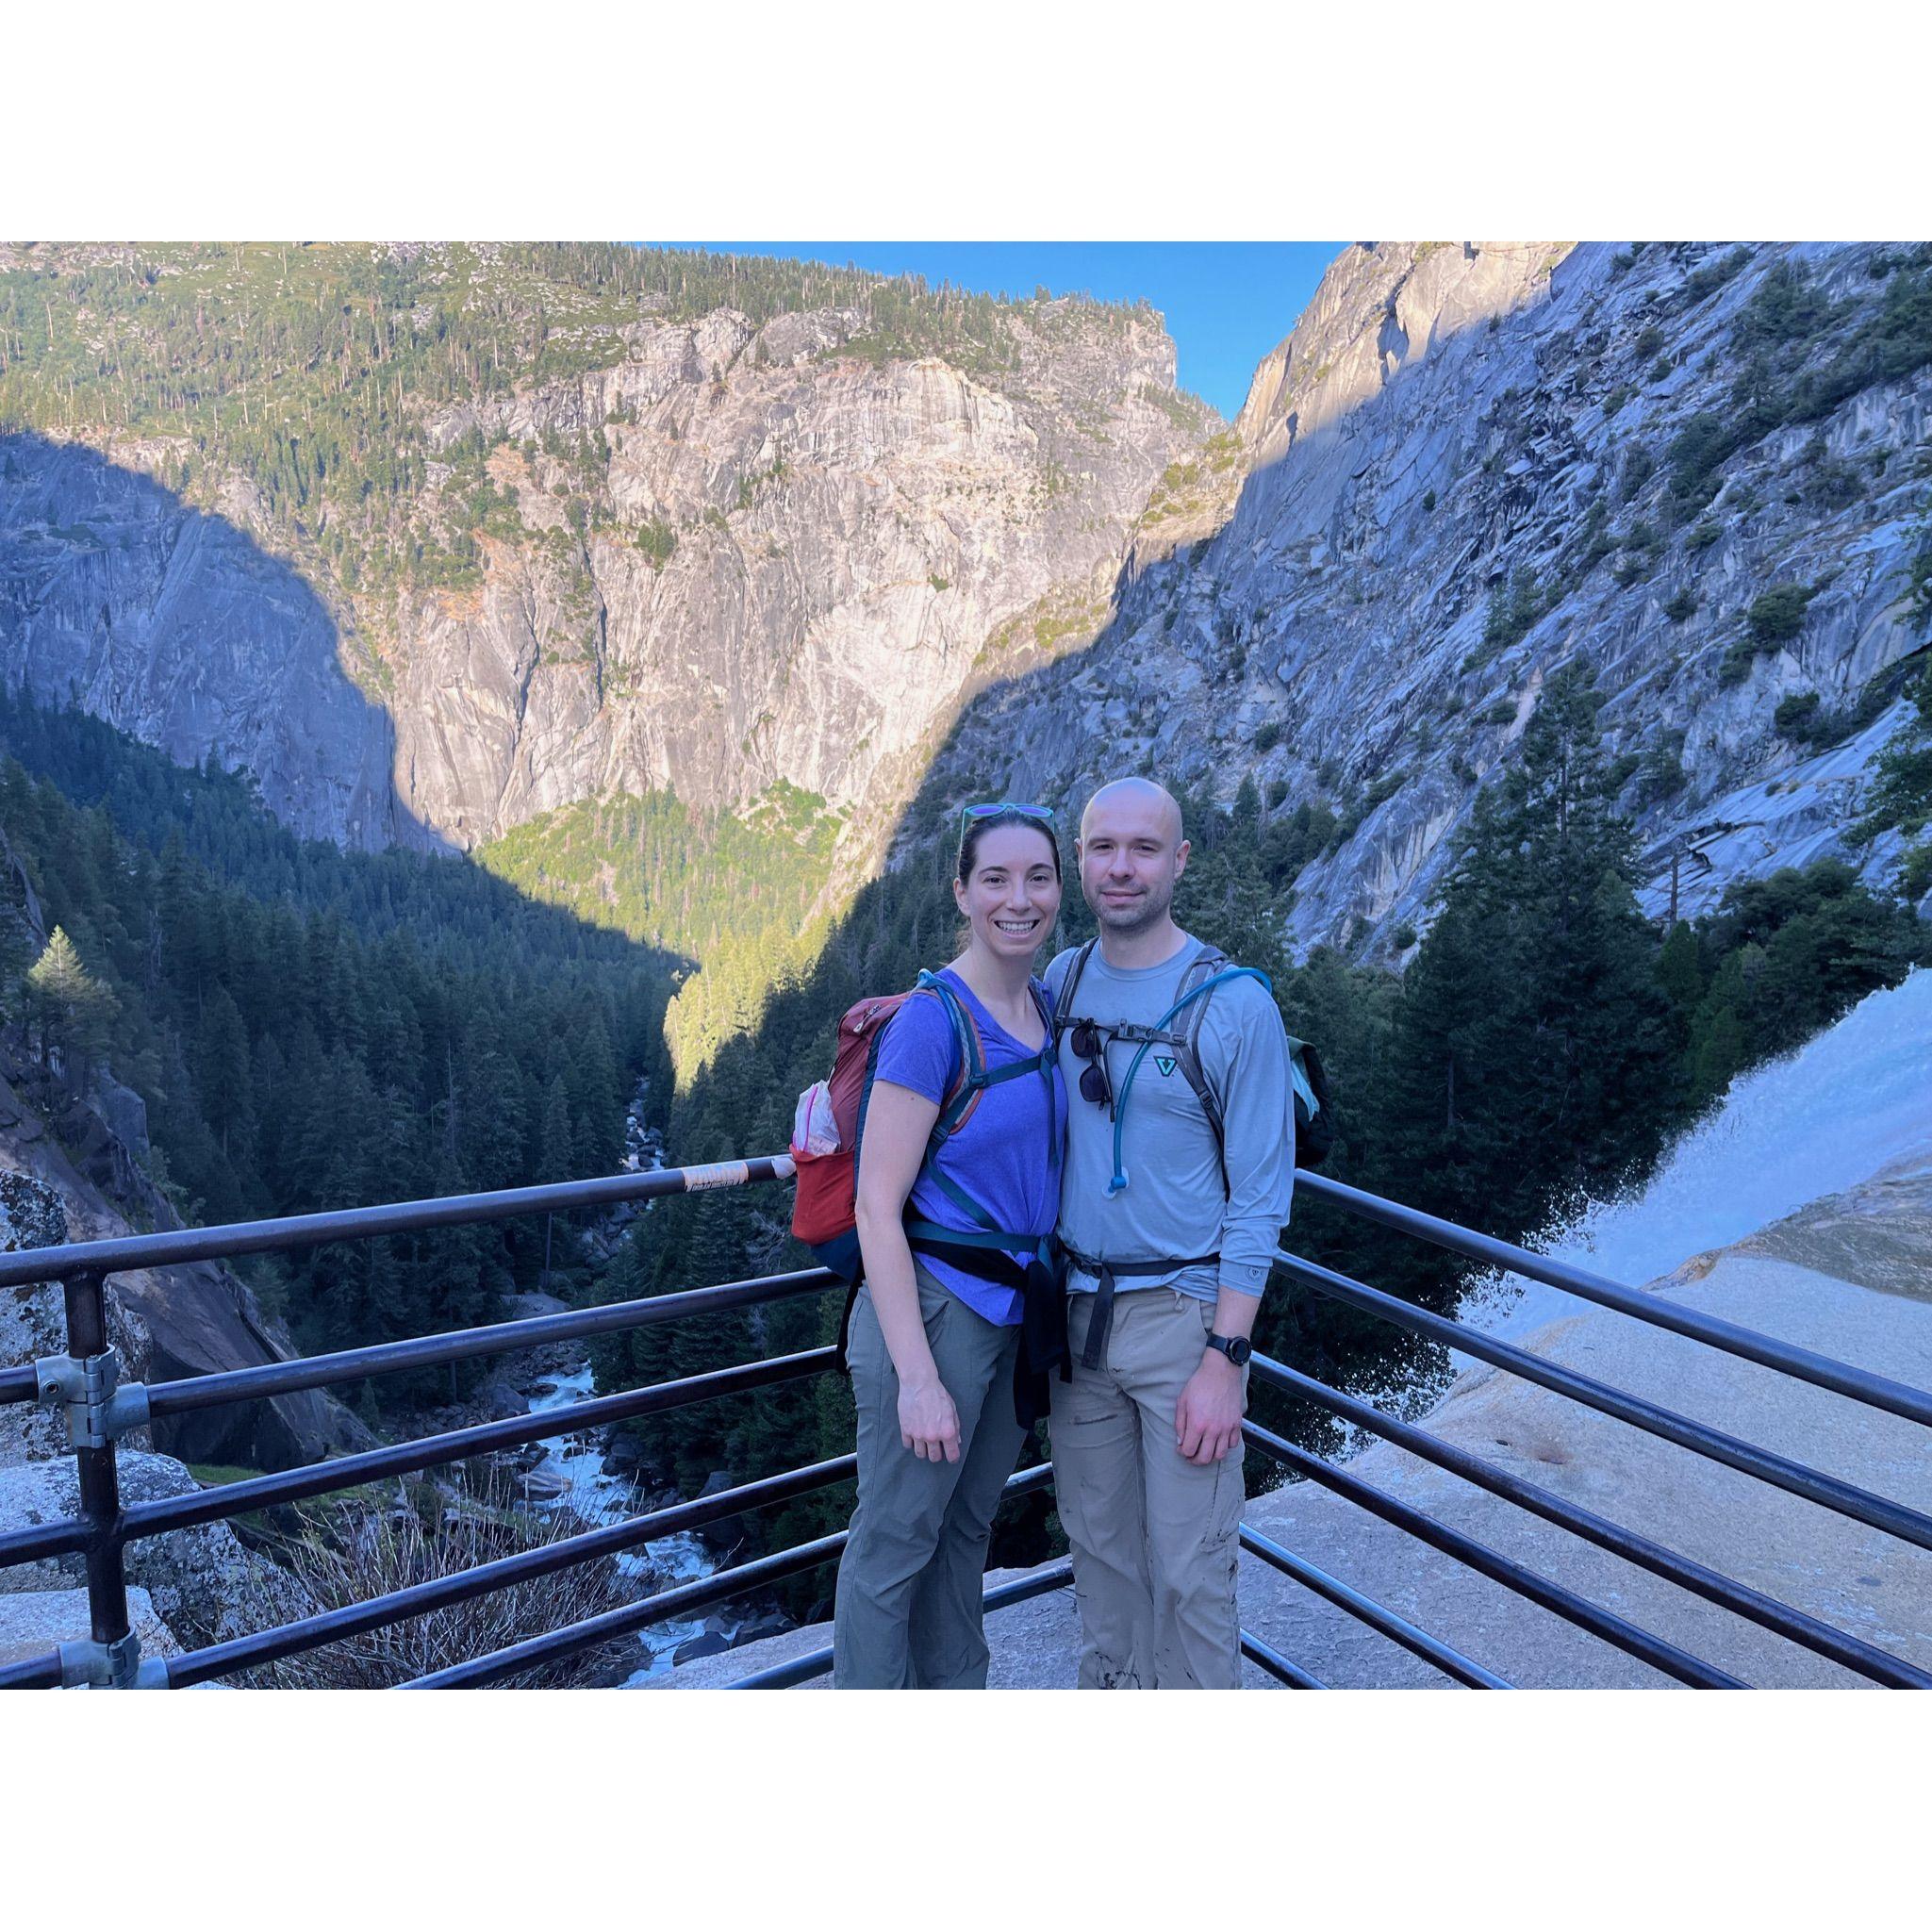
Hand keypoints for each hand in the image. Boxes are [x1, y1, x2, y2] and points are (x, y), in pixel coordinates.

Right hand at [899, 1377, 961, 1462]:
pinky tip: (914, 1435)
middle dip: (937, 1454)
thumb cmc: (938, 1394)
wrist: (919, 1383)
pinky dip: (911, 1442)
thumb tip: (957, 1441)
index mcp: (947, 1432)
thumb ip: (955, 1427)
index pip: (952, 1456)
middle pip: (934, 1458)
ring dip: (923, 1450)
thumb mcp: (952, 1409)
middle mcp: (933, 1436)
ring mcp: (918, 1434)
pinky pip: (908, 1445)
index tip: (951, 1456)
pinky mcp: (906, 1430)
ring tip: (924, 1441)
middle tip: (936, 1447)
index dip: (953, 1457)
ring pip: (920, 1454)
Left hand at [1175, 1350, 1244, 1465]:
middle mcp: (1213, 1429)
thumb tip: (1180, 1441)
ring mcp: (1227, 1428)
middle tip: (1191, 1455)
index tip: (1181, 1448)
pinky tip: (1218, 1440)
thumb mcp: (1182, 1402)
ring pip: (1220, 1455)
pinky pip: (1233, 1444)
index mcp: (1197, 1424)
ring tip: (1205, 1450)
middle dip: (1195, 1460)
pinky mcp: (1237, 1424)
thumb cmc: (1199, 1384)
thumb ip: (1180, 1424)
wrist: (1221, 1372)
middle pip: (1205, 1458)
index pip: (1189, 1450)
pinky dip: (1225, 1446)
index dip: (1182, 1452)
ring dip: (1211, 1456)